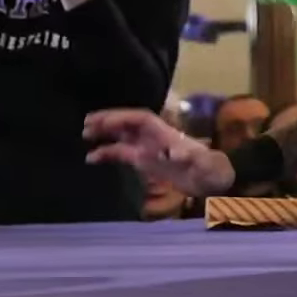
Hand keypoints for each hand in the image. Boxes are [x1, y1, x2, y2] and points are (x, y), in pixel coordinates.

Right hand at [84, 108, 235, 196]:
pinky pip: (122, 153)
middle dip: (109, 120)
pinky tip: (91, 158)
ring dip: (105, 133)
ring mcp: (148, 148)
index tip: (104, 121)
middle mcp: (154, 137)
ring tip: (85, 134)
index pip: (141, 118)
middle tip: (86, 122)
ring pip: (122, 136)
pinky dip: (106, 154)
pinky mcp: (145, 161)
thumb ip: (190, 157)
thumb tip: (177, 152)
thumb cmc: (208, 169)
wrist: (211, 180)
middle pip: (128, 122)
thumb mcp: (201, 163)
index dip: (123, 117)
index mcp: (165, 133)